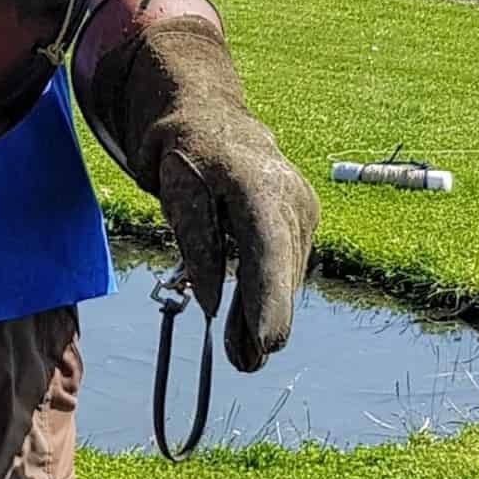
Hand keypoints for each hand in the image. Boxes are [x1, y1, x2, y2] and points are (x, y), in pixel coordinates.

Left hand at [74, 5, 318, 370]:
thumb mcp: (174, 189)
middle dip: (265, 321)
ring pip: (288, 274)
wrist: (207, 114)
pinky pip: (288, 265)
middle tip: (242, 364)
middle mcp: (291, 196)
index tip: (264, 342)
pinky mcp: (304, 218)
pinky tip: (251, 324)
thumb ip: (196, 243)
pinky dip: (271, 293)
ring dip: (269, 314)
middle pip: (282, 271)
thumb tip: (211, 302)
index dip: (268, 299)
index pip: (268, 251)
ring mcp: (303, 206)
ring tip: (242, 355)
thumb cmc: (183, 151)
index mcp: (257, 185)